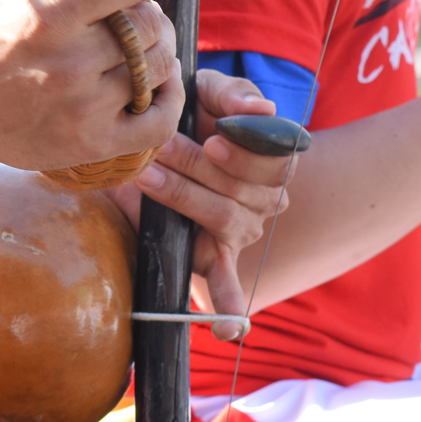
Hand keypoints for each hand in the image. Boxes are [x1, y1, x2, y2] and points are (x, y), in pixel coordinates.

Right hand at [0, 0, 183, 171]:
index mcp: (50, 12)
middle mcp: (68, 62)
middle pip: (152, 27)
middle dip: (145, 17)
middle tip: (125, 23)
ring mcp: (81, 108)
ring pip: (159, 70)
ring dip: (154, 55)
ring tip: (129, 53)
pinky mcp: (88, 144)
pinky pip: (160, 124)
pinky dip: (168, 101)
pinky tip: (154, 88)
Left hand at [106, 69, 295, 338]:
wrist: (153, 134)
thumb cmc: (193, 110)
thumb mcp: (210, 91)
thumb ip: (234, 94)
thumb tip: (259, 110)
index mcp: (273, 160)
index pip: (272, 162)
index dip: (245, 154)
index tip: (214, 140)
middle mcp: (265, 199)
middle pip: (239, 190)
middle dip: (196, 167)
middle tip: (159, 148)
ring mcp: (240, 230)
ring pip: (221, 217)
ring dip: (184, 197)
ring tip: (148, 176)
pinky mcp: (213, 252)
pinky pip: (225, 281)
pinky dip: (228, 302)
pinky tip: (229, 330)